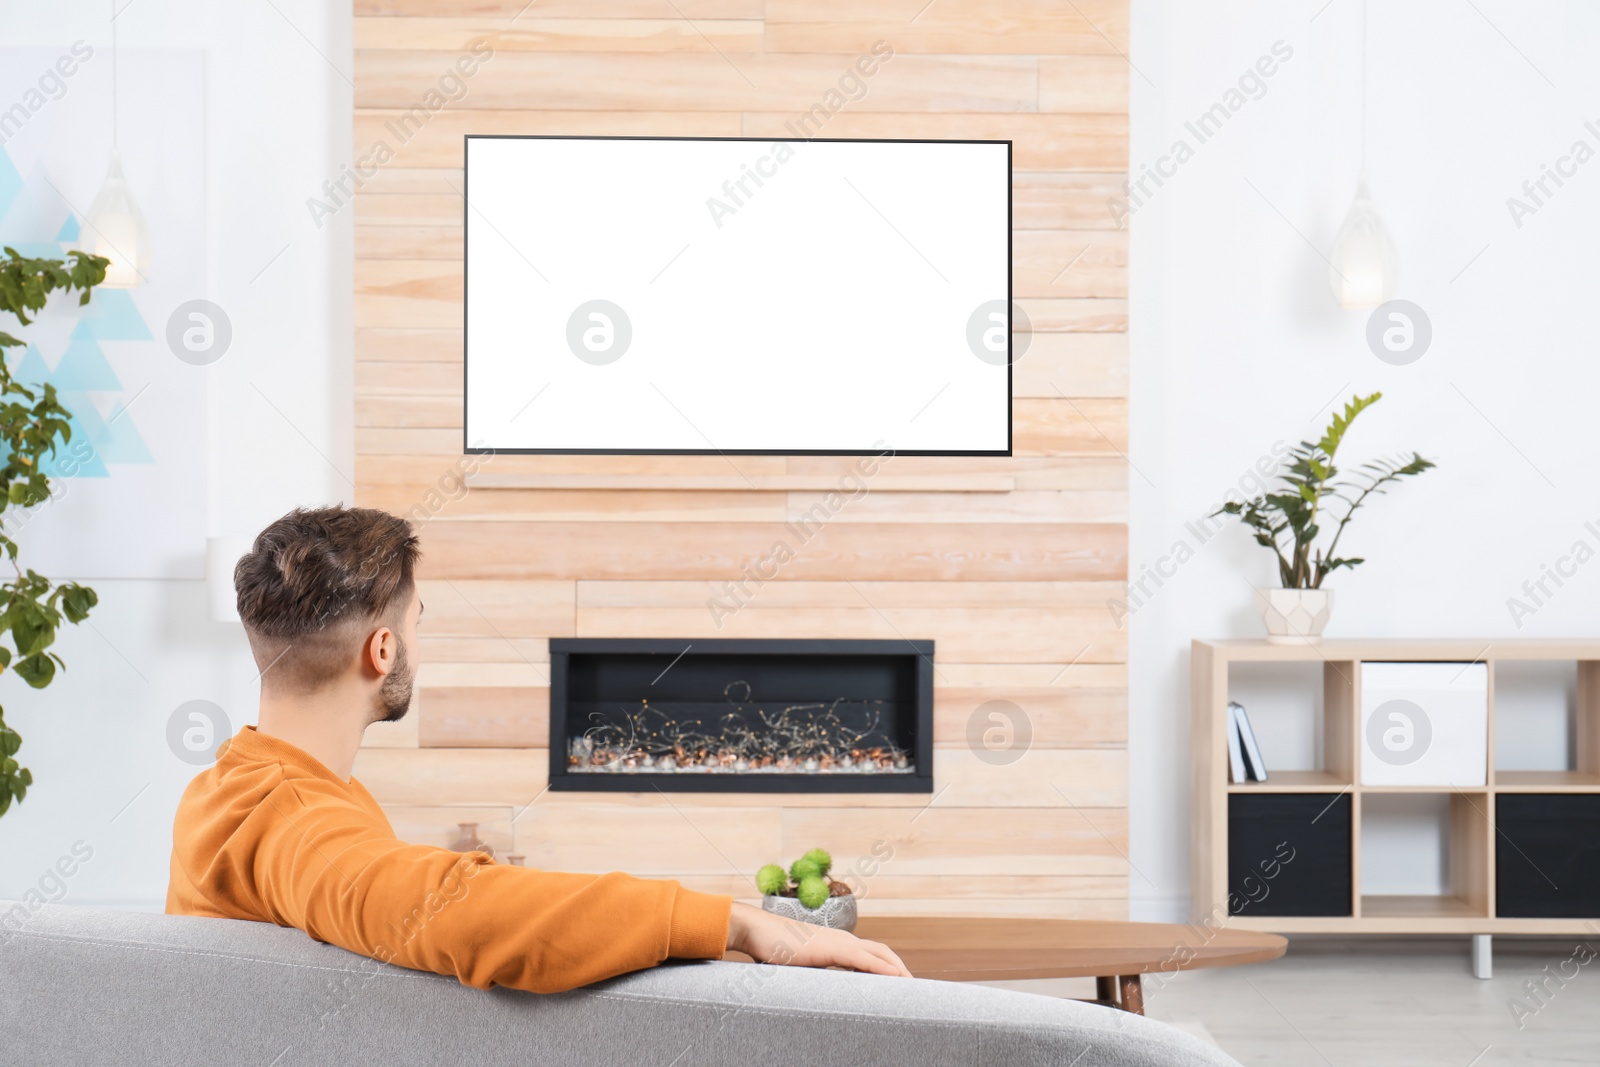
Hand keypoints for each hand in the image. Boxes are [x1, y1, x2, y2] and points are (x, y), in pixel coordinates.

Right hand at [726, 901, 910, 977]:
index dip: (887, 965)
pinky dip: (883, 968)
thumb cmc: (772, 949)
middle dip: (900, 968)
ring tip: (911, 986)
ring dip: (898, 969)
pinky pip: (864, 960)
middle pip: (882, 951)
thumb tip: (816, 991)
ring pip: (879, 954)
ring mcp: (838, 942)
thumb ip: (812, 974)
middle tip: (913, 987)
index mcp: (836, 943)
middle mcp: (842, 939)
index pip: (870, 952)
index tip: (897, 983)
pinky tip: (896, 978)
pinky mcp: (832, 949)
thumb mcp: (799, 966)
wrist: (756, 932)